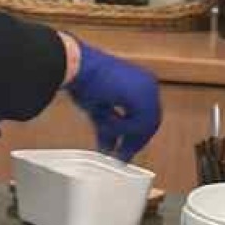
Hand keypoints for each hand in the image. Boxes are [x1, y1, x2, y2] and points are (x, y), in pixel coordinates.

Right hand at [64, 43, 161, 160]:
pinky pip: (137, 123)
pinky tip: (105, 127)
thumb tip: (109, 149)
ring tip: (108, 144)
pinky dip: (120, 129)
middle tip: (121, 158)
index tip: (124, 151)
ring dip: (123, 136)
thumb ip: (107, 128)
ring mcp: (148, 89)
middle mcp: (149, 85)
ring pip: (143, 125)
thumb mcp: (98, 109)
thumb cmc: (82, 81)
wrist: (75, 66)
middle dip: (133, 142)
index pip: (145, 116)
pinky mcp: (143, 95)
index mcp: (142, 84)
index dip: (135, 136)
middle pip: (148, 123)